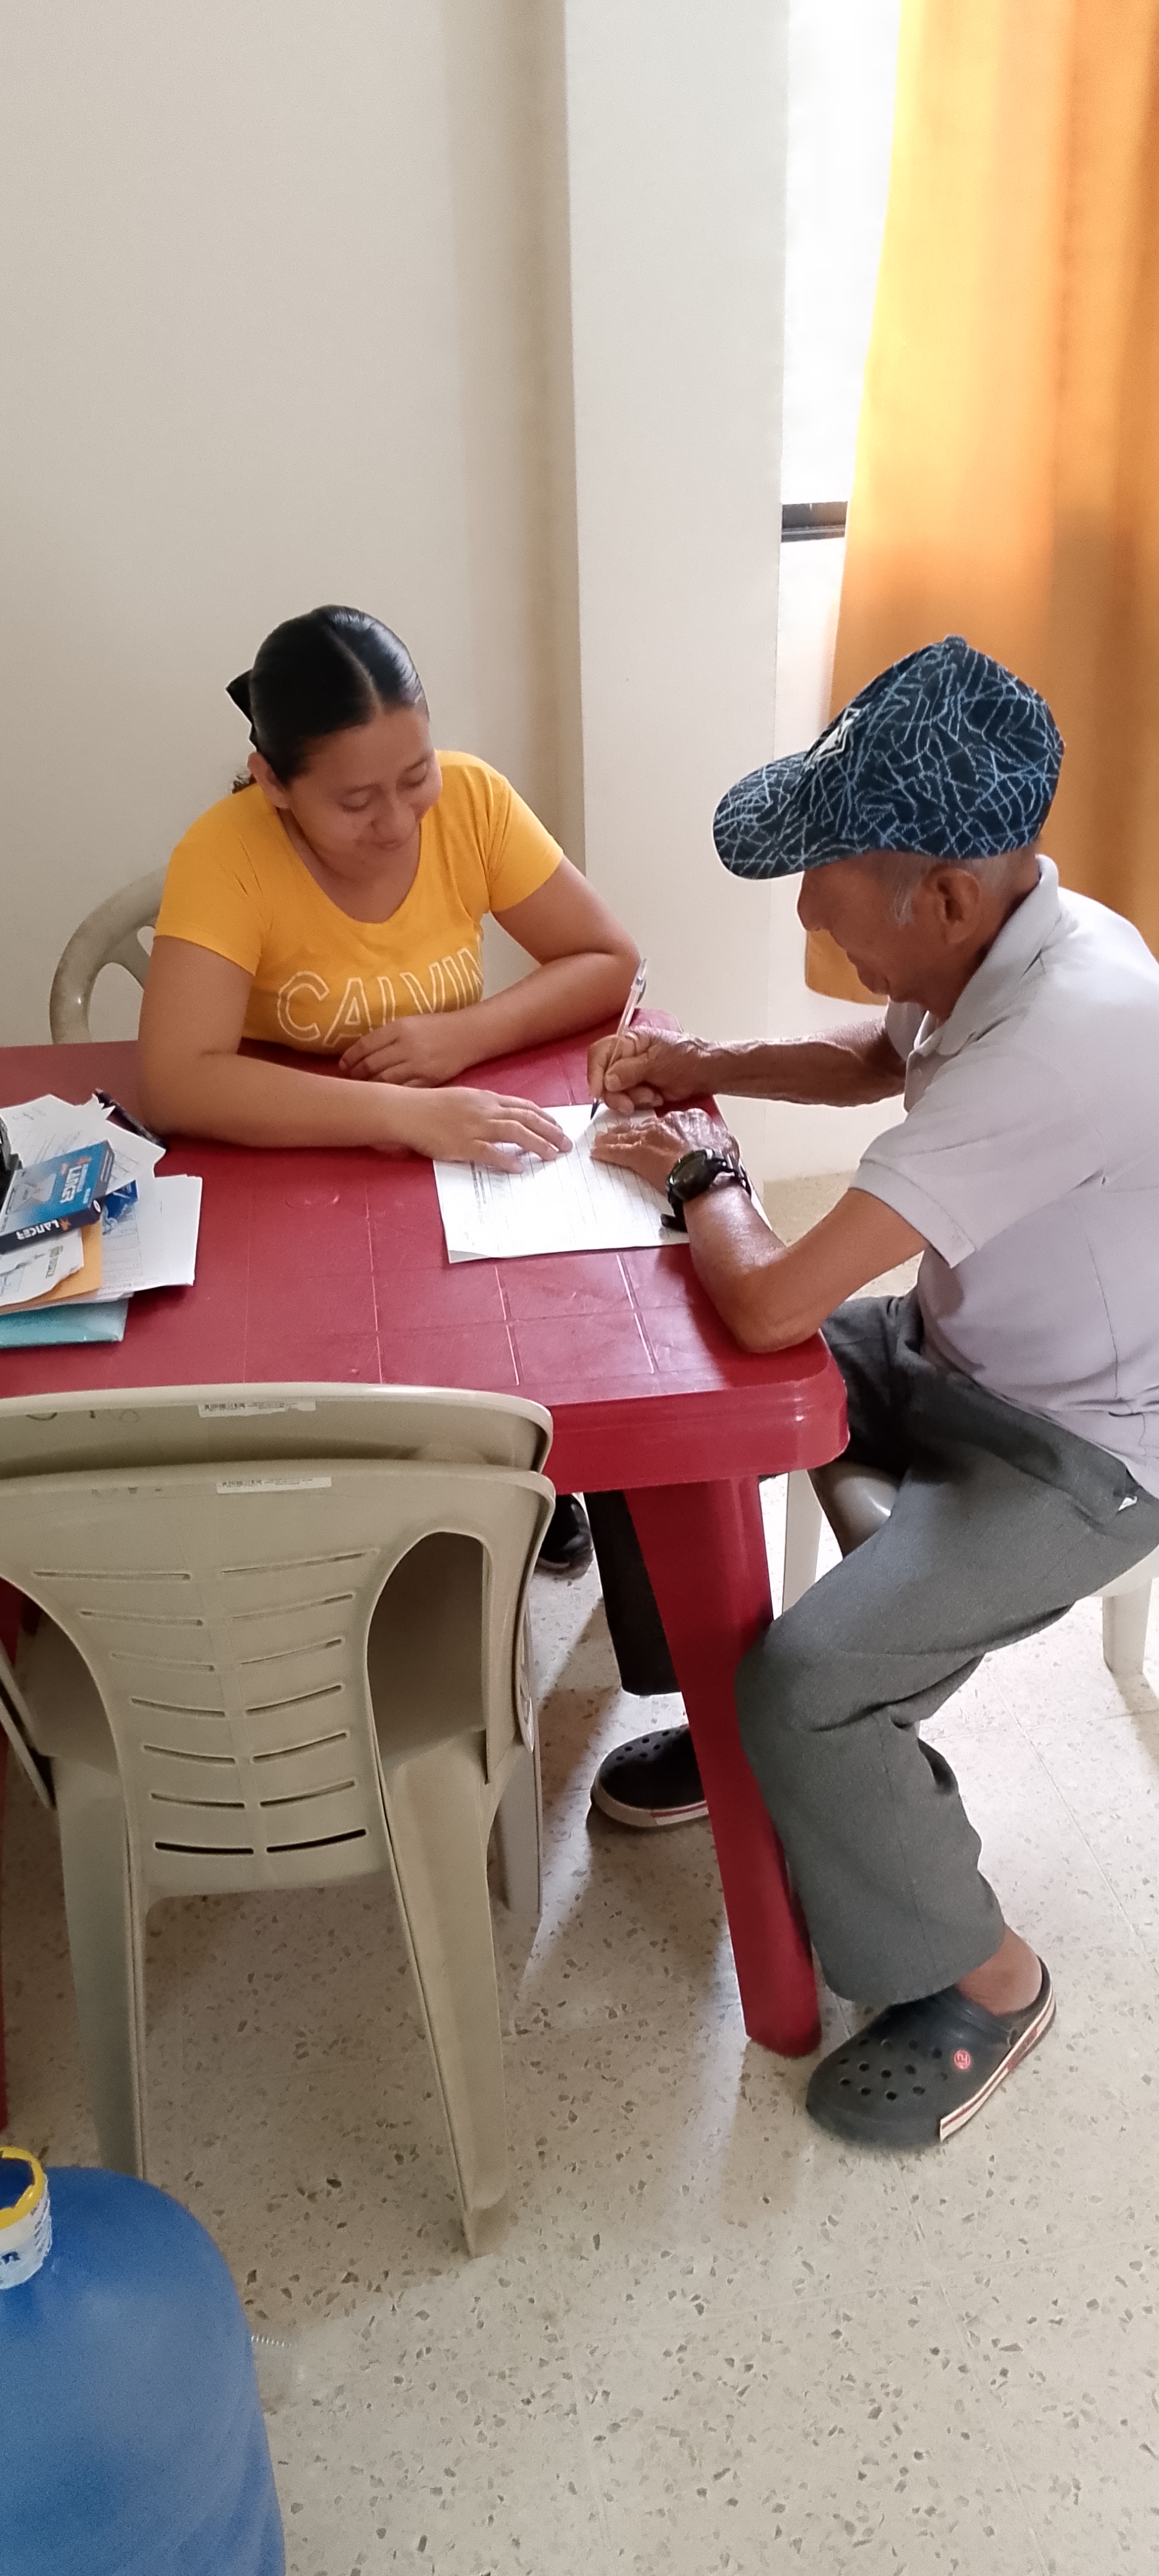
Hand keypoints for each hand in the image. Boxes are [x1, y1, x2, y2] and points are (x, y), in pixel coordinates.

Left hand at [339, 1015, 474, 1085]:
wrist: (467, 1035)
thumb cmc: (436, 1028)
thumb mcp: (409, 1023)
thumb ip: (388, 1036)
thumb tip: (362, 1053)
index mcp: (399, 1029)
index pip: (365, 1045)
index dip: (350, 1058)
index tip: (342, 1065)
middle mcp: (406, 1047)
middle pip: (371, 1065)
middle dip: (356, 1074)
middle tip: (349, 1080)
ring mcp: (417, 1065)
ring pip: (384, 1081)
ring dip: (369, 1086)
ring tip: (362, 1089)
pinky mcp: (428, 1080)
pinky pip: (402, 1091)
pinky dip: (389, 1094)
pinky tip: (383, 1096)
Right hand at [392, 1087, 572, 1169]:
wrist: (406, 1110)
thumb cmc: (430, 1106)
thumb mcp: (462, 1098)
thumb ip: (483, 1107)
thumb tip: (500, 1118)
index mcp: (486, 1098)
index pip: (523, 1106)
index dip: (544, 1116)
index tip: (557, 1126)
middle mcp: (485, 1110)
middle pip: (527, 1118)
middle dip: (551, 1131)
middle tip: (566, 1145)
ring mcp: (475, 1127)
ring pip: (516, 1133)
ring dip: (538, 1144)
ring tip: (552, 1155)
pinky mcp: (464, 1144)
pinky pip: (491, 1153)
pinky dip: (508, 1160)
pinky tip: (520, 1168)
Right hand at [587, 1026, 718, 1114]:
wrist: (707, 1073)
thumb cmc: (687, 1059)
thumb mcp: (657, 1062)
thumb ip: (630, 1070)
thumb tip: (607, 1080)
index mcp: (628, 1041)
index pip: (599, 1054)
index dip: (594, 1073)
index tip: (599, 1092)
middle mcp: (625, 1057)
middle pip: (603, 1078)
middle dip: (616, 1094)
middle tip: (630, 1104)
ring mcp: (630, 1074)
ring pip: (614, 1093)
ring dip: (632, 1099)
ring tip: (653, 1095)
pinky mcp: (638, 1089)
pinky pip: (627, 1101)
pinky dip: (640, 1103)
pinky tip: (655, 1097)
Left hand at [591, 1106, 737, 1193]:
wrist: (709, 1177)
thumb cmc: (720, 1166)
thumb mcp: (726, 1145)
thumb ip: (717, 1139)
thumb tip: (719, 1143)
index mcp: (691, 1119)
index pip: (670, 1121)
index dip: (660, 1129)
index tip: (657, 1134)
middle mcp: (669, 1123)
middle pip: (645, 1126)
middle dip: (632, 1131)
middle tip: (620, 1134)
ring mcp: (651, 1137)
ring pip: (628, 1136)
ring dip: (614, 1139)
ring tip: (602, 1141)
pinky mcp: (638, 1154)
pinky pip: (617, 1151)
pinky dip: (606, 1152)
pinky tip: (597, 1153)